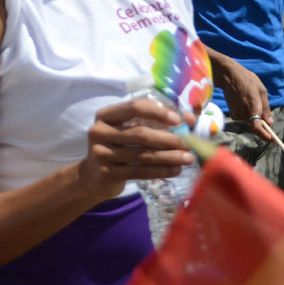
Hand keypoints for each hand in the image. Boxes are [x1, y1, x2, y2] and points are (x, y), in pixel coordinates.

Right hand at [77, 98, 194, 203]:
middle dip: (168, 138)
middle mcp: (100, 131)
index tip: (179, 120)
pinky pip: (140, 171)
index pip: (135, 106)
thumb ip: (157, 122)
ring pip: (143, 155)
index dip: (158, 112)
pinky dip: (161, 171)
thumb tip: (190, 119)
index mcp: (106, 115)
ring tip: (188, 158)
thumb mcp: (131, 130)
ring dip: (170, 157)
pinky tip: (176, 170)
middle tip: (188, 144)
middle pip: (141, 133)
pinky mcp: (107, 173)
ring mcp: (101, 153)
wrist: (93, 177)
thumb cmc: (118, 147)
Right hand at [214, 57, 272, 140]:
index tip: (272, 140)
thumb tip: (270, 122)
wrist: (229, 76)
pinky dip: (247, 113)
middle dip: (261, 122)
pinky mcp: (233, 114)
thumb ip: (266, 108)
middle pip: (256, 124)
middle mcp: (244, 113)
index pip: (257, 127)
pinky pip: (244, 117)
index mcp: (253, 107)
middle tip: (264, 112)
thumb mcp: (261, 91)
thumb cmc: (247, 80)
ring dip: (253, 114)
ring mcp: (237, 114)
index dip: (265, 135)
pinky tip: (245, 101)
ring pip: (250, 120)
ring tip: (251, 100)